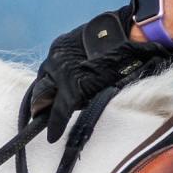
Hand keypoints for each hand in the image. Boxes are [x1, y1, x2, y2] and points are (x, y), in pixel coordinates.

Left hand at [31, 8, 172, 141]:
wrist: (134, 35)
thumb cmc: (123, 41)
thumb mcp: (96, 48)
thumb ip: (85, 61)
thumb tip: (87, 75)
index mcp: (62, 47)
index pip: (47, 73)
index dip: (45, 89)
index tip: (41, 102)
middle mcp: (56, 58)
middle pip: (41, 86)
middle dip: (41, 101)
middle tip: (38, 114)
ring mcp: (62, 72)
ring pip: (45, 98)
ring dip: (46, 111)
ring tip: (42, 125)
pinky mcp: (73, 88)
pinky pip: (59, 112)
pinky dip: (55, 125)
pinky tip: (53, 136)